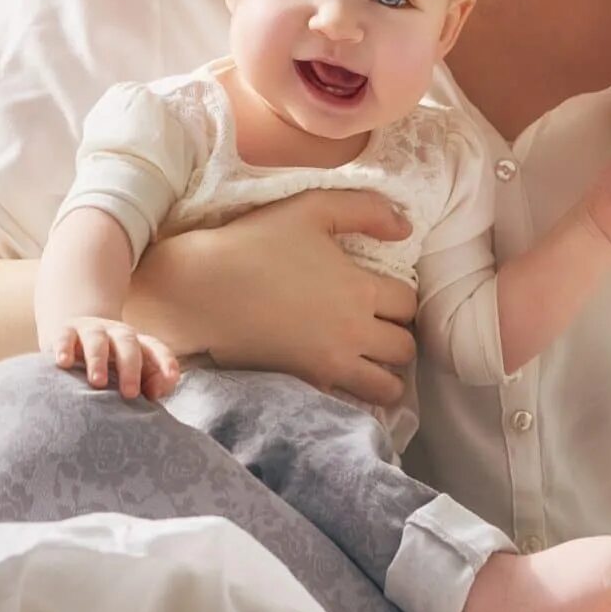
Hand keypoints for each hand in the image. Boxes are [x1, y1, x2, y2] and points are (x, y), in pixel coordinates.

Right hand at [49, 316, 180, 400]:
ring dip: (98, 360)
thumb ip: (151, 384)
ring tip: (97, 383)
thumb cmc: (110, 367)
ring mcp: (90, 330)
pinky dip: (64, 348)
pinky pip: (64, 337)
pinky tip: (64, 363)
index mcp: (137, 344)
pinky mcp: (65, 332)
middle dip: (130, 367)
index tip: (171, 378)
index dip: (165, 361)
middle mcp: (116, 334)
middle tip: (130, 394)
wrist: (75, 338)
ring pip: (97, 339)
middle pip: (128, 343)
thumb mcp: (132, 374)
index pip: (156, 348)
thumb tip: (155, 393)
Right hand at [137, 188, 415, 405]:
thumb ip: (364, 209)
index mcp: (359, 289)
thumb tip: (406, 230)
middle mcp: (353, 333)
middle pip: (405, 349)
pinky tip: (339, 374)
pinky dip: (354, 393)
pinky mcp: (307, 386)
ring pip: (388, 388)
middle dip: (396, 336)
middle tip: (374, 325)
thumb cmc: (254, 243)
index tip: (379, 293)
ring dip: (385, 373)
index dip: (398, 297)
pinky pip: (352, 403)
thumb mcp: (311, 208)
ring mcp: (331, 365)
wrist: (202, 289)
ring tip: (366, 357)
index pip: (409, 303)